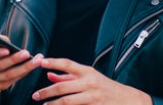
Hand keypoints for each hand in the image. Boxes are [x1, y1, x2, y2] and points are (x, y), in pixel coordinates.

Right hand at [0, 46, 43, 99]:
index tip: (7, 49)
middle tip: (26, 53)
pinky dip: (24, 72)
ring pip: (8, 75)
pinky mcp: (0, 87)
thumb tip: (7, 41)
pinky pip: (13, 80)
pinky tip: (33, 66)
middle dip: (14, 60)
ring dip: (24, 67)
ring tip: (36, 60)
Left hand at [31, 58, 151, 104]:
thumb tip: (49, 75)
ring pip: (67, 101)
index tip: (40, 62)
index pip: (67, 64)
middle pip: (62, 87)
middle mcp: (90, 82)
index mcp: (87, 71)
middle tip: (35, 96)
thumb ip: (68, 77)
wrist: (127, 100)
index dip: (53, 62)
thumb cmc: (105, 88)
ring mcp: (93, 96)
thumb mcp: (89, 78)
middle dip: (46, 92)